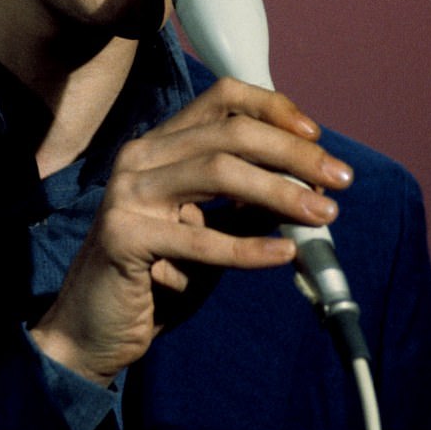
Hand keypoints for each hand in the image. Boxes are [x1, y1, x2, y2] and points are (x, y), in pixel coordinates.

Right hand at [30, 78, 352, 383]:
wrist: (91, 330)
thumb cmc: (155, 277)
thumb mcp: (207, 230)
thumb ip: (245, 204)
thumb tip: (309, 185)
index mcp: (159, 146)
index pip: (221, 99)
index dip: (272, 107)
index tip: (316, 134)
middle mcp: (140, 157)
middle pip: (229, 132)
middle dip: (293, 152)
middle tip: (340, 179)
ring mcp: (128, 193)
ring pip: (219, 171)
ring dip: (280, 191)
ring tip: (322, 214)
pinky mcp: (124, 236)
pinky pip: (200, 237)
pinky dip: (249, 246)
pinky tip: (284, 254)